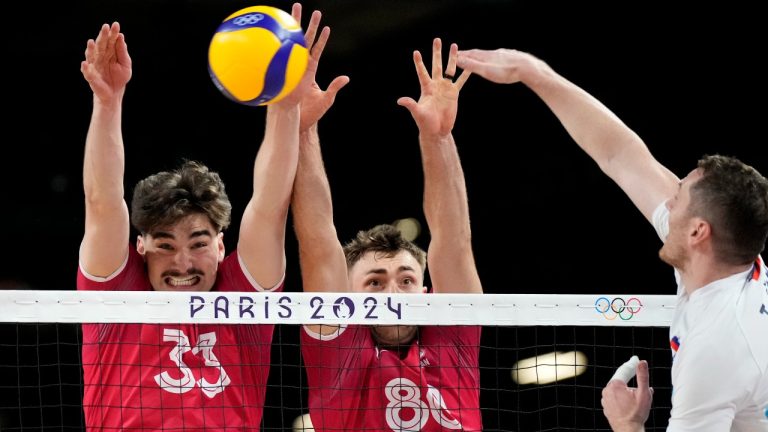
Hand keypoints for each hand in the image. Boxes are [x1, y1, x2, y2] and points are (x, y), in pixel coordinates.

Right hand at [80, 22, 131, 103]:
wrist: (115, 92)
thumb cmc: (120, 77)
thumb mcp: (125, 64)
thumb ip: (123, 52)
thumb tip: (121, 37)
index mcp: (109, 52)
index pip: (110, 40)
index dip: (112, 33)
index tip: (116, 24)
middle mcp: (100, 56)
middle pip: (101, 45)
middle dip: (102, 36)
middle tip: (105, 27)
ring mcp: (94, 65)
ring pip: (91, 55)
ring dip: (90, 49)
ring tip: (91, 42)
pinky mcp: (90, 76)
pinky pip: (87, 72)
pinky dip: (85, 68)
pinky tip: (85, 64)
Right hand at [277, 2, 348, 125]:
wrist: (295, 122)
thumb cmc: (311, 114)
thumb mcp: (326, 99)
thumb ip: (335, 87)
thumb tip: (346, 78)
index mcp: (310, 70)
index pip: (316, 50)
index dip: (321, 39)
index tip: (326, 26)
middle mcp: (300, 66)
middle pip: (303, 40)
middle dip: (305, 23)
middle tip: (304, 7)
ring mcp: (290, 68)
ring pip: (291, 43)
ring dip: (292, 25)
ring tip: (294, 8)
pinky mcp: (283, 72)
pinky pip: (281, 56)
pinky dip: (279, 43)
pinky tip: (276, 31)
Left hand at [397, 38, 469, 137]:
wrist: (437, 130)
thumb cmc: (425, 123)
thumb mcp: (418, 113)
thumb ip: (411, 105)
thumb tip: (400, 100)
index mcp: (426, 88)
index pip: (422, 72)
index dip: (419, 63)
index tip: (416, 52)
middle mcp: (436, 85)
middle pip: (436, 65)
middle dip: (437, 53)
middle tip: (437, 40)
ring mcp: (445, 88)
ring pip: (450, 69)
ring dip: (452, 58)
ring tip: (454, 45)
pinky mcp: (454, 93)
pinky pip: (461, 81)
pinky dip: (466, 74)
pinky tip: (470, 65)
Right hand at [456, 48, 538, 84]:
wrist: (528, 68)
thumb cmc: (506, 71)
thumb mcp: (486, 71)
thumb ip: (472, 66)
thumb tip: (458, 60)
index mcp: (487, 56)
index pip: (471, 54)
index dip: (462, 55)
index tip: (455, 54)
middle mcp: (495, 53)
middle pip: (480, 53)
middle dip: (471, 54)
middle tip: (464, 55)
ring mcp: (505, 54)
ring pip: (491, 55)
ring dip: (483, 56)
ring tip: (480, 58)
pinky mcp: (513, 57)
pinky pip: (502, 57)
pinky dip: (496, 58)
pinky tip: (500, 60)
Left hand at [601, 359, 652, 431]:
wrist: (628, 430)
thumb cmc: (636, 414)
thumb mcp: (644, 394)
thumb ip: (643, 376)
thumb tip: (642, 362)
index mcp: (615, 385)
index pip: (624, 370)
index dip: (632, 364)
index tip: (636, 359)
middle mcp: (607, 390)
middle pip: (621, 380)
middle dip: (630, 381)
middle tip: (640, 384)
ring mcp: (605, 399)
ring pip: (618, 390)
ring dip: (626, 391)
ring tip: (635, 399)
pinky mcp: (606, 406)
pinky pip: (614, 398)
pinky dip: (621, 398)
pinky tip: (628, 404)